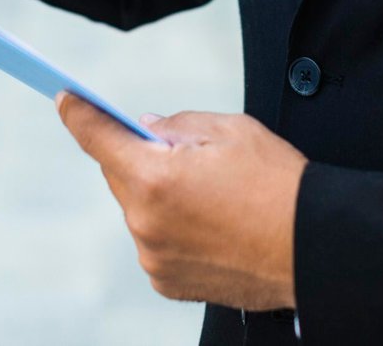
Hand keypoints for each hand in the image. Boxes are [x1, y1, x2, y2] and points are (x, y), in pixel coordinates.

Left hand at [56, 91, 306, 310]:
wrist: (315, 248)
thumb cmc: (279, 186)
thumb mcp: (230, 130)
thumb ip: (176, 125)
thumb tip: (146, 129)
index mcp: (154, 177)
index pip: (98, 137)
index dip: (79, 112)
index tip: (66, 99)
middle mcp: (145, 222)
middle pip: (120, 174)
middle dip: (141, 158)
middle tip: (184, 154)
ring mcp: (154, 257)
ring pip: (139, 209)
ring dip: (159, 196)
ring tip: (212, 196)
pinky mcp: (167, 282)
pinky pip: (155, 242)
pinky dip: (171, 228)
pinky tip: (212, 224)